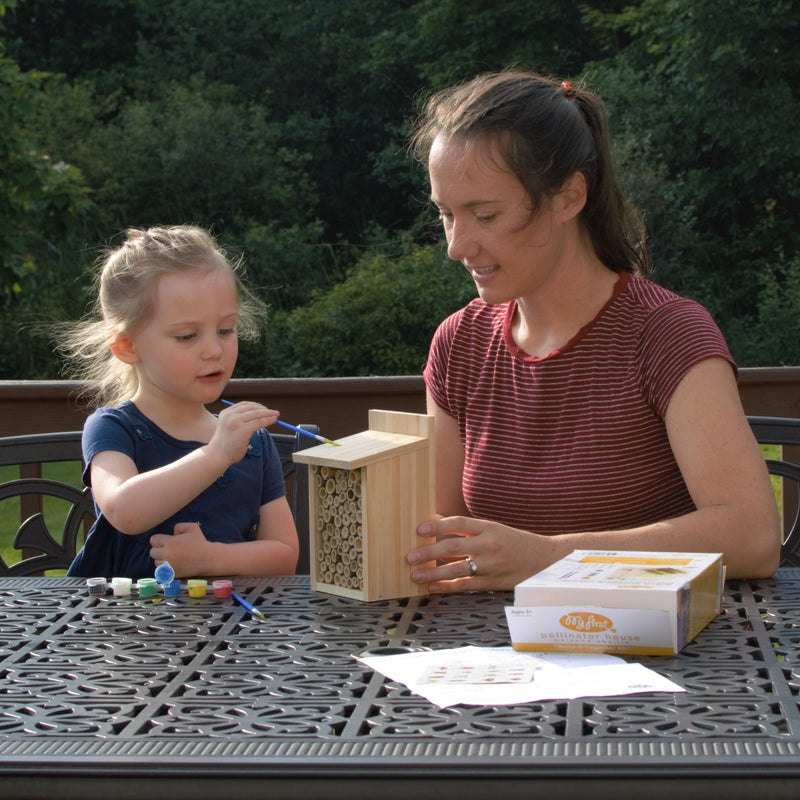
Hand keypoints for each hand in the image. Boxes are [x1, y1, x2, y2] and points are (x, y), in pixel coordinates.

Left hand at [150, 521, 209, 576]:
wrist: (208, 559)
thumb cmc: (200, 542)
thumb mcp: (192, 528)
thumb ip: (179, 526)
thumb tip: (171, 533)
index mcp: (170, 542)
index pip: (153, 540)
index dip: (159, 540)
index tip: (166, 541)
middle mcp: (167, 554)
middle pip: (152, 552)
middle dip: (159, 549)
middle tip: (168, 549)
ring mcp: (168, 565)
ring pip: (156, 562)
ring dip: (161, 559)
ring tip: (171, 557)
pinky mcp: (171, 574)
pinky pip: (161, 571)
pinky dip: (165, 568)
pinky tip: (173, 564)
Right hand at [209, 401, 278, 465]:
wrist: (217, 456)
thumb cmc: (225, 445)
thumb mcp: (229, 427)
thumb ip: (239, 420)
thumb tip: (259, 416)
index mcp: (226, 413)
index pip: (244, 405)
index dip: (257, 406)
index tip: (265, 409)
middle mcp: (230, 415)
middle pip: (251, 408)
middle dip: (264, 409)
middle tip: (273, 412)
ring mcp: (236, 422)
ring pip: (257, 414)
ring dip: (268, 414)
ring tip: (276, 415)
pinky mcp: (243, 430)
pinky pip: (259, 422)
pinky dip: (268, 420)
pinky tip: (273, 420)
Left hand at [406, 516, 550, 592]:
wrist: (546, 560)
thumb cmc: (517, 543)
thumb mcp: (496, 530)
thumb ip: (472, 531)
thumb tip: (441, 531)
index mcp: (489, 527)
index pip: (458, 523)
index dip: (437, 525)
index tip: (419, 529)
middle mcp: (489, 545)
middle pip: (452, 547)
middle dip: (428, 553)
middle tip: (410, 557)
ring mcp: (491, 566)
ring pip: (456, 569)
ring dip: (433, 573)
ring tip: (416, 575)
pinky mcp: (493, 583)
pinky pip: (466, 586)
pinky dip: (448, 587)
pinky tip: (434, 588)